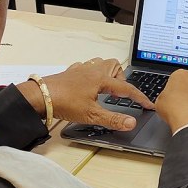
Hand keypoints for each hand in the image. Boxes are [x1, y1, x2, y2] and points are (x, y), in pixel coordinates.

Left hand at [16, 57, 153, 130]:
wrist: (40, 96)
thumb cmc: (64, 102)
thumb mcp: (91, 115)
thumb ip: (113, 119)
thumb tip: (131, 123)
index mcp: (101, 78)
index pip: (126, 88)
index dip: (139, 97)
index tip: (148, 105)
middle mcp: (92, 70)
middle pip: (114, 66)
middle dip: (121, 79)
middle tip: (119, 95)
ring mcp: (81, 69)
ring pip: (100, 63)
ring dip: (107, 74)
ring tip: (106, 90)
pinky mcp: (71, 72)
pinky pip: (86, 67)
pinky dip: (92, 74)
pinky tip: (88, 86)